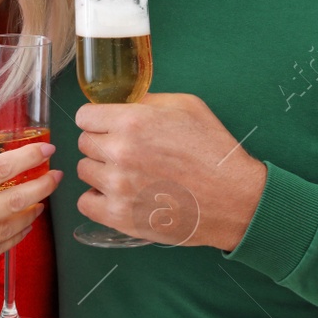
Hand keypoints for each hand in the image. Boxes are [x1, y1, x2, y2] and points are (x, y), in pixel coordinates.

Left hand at [75, 93, 266, 250]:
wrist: (234, 199)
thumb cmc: (214, 152)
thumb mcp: (186, 107)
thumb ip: (147, 101)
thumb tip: (120, 103)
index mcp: (132, 121)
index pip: (84, 116)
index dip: (97, 120)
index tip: (108, 127)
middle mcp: (120, 152)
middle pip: (84, 143)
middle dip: (101, 144)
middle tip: (126, 151)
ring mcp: (117, 186)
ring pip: (84, 170)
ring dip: (100, 170)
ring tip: (127, 174)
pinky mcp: (119, 216)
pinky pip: (85, 202)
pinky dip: (97, 199)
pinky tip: (118, 195)